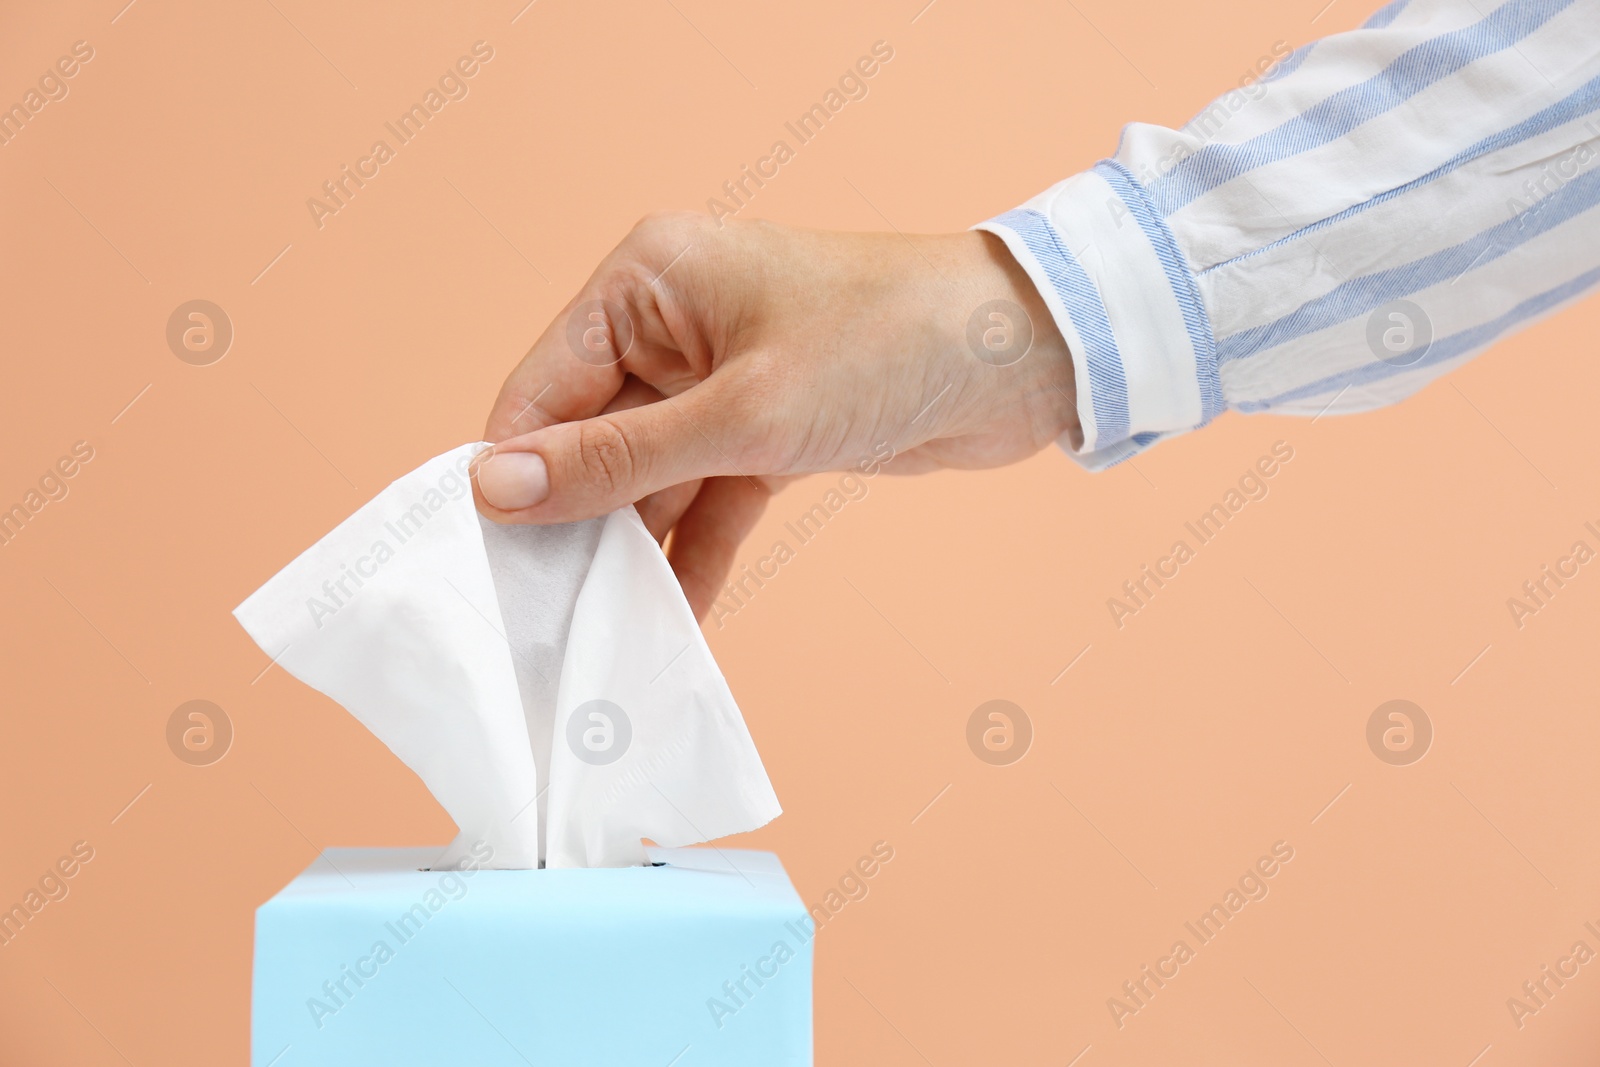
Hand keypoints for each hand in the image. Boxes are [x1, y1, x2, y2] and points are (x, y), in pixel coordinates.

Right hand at [475, 211, 1077, 620]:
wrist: (1024, 358)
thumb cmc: (889, 343)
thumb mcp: (742, 413)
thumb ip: (618, 459)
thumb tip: (499, 487)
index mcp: (648, 280)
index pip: (544, 388)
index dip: (514, 474)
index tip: (490, 564)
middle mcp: (673, 323)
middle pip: (590, 437)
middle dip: (575, 522)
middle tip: (546, 615)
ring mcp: (720, 379)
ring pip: (649, 477)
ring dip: (635, 548)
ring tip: (604, 630)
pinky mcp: (766, 429)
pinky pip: (706, 498)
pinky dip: (695, 551)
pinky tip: (676, 617)